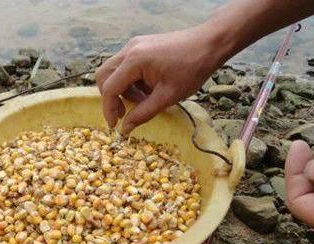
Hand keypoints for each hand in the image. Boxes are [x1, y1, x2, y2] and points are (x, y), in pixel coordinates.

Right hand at [95, 26, 221, 134]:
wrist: (210, 43)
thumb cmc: (192, 69)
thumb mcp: (167, 97)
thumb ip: (142, 114)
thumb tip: (125, 129)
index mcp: (134, 61)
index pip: (110, 88)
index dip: (109, 109)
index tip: (115, 125)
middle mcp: (129, 50)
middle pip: (104, 76)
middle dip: (111, 97)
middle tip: (124, 113)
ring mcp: (134, 45)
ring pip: (114, 71)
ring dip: (122, 89)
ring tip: (143, 100)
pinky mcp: (140, 45)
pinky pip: (125, 65)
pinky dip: (130, 80)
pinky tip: (147, 88)